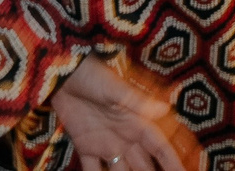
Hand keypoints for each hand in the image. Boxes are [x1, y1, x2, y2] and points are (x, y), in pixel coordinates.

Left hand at [49, 54, 195, 170]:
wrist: (62, 73)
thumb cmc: (91, 74)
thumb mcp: (114, 88)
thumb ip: (138, 101)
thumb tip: (166, 108)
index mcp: (136, 122)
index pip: (160, 146)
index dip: (173, 161)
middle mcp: (125, 136)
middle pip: (145, 164)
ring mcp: (106, 142)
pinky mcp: (86, 146)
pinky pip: (93, 169)